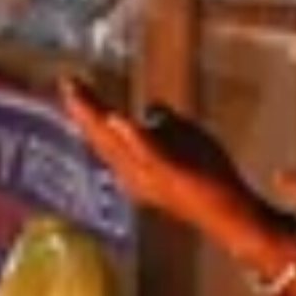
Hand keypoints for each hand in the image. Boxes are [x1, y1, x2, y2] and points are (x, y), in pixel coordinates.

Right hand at [61, 76, 253, 235]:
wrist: (228, 213)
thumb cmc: (206, 179)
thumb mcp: (181, 141)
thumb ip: (164, 125)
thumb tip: (152, 108)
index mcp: (132, 167)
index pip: (102, 135)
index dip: (86, 110)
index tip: (71, 85)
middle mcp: (133, 173)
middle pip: (101, 137)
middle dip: (83, 109)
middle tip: (68, 82)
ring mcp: (151, 174)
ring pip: (116, 144)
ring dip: (96, 117)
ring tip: (78, 93)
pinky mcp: (171, 173)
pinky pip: (150, 155)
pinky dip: (135, 139)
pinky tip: (121, 120)